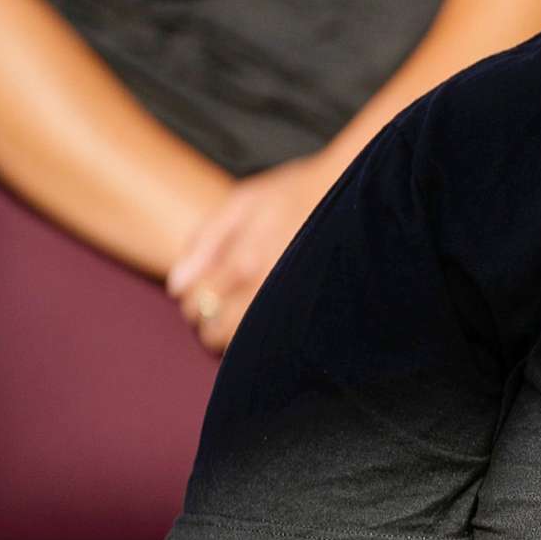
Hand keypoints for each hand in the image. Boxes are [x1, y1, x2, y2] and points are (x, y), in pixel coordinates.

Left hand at [166, 151, 340, 352]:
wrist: (363, 196)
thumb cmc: (302, 193)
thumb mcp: (246, 200)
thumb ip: (205, 240)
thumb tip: (176, 285)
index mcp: (245, 259)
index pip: (195, 301)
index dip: (192, 301)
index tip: (203, 294)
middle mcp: (267, 288)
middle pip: (215, 329)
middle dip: (209, 324)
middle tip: (219, 313)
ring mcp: (295, 304)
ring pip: (246, 345)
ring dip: (235, 340)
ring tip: (243, 325)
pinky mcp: (320, 317)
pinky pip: (282, 347)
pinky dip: (267, 345)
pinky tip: (271, 330)